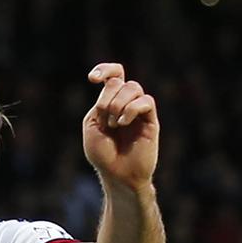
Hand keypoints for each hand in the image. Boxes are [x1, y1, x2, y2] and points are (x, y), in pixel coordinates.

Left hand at [84, 63, 159, 191]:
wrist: (117, 173)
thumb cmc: (102, 153)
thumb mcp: (92, 125)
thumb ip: (101, 104)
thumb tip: (117, 87)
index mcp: (108, 102)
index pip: (113, 73)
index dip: (104, 69)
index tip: (92, 79)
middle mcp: (125, 103)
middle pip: (118, 81)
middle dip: (106, 99)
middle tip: (105, 121)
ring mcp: (139, 110)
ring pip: (133, 87)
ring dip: (118, 105)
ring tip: (114, 125)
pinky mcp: (151, 120)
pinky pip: (146, 101)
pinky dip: (131, 109)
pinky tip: (123, 124)